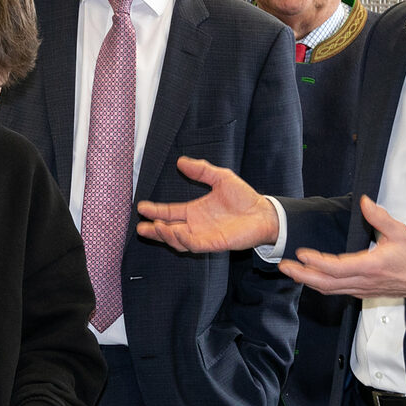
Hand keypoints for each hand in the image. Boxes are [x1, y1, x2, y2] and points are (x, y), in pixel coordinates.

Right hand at [136, 156, 277, 251]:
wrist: (263, 212)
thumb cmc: (244, 197)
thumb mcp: (220, 177)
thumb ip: (201, 171)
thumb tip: (181, 161)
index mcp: (195, 211)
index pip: (170, 212)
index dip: (156, 211)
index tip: (142, 207)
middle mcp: (196, 225)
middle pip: (169, 229)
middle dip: (154, 229)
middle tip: (141, 227)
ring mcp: (204, 235)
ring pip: (178, 240)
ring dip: (165, 235)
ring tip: (155, 227)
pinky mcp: (214, 243)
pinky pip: (194, 244)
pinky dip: (182, 240)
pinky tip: (174, 232)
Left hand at [282, 196, 405, 299]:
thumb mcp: (399, 232)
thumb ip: (380, 217)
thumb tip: (364, 202)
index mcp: (371, 267)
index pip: (338, 268)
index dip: (317, 262)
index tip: (301, 254)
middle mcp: (363, 281)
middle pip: (327, 283)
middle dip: (303, 275)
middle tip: (285, 266)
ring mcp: (360, 289)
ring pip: (328, 289)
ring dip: (307, 280)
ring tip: (290, 270)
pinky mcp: (359, 292)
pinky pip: (335, 290)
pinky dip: (319, 284)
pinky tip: (308, 276)